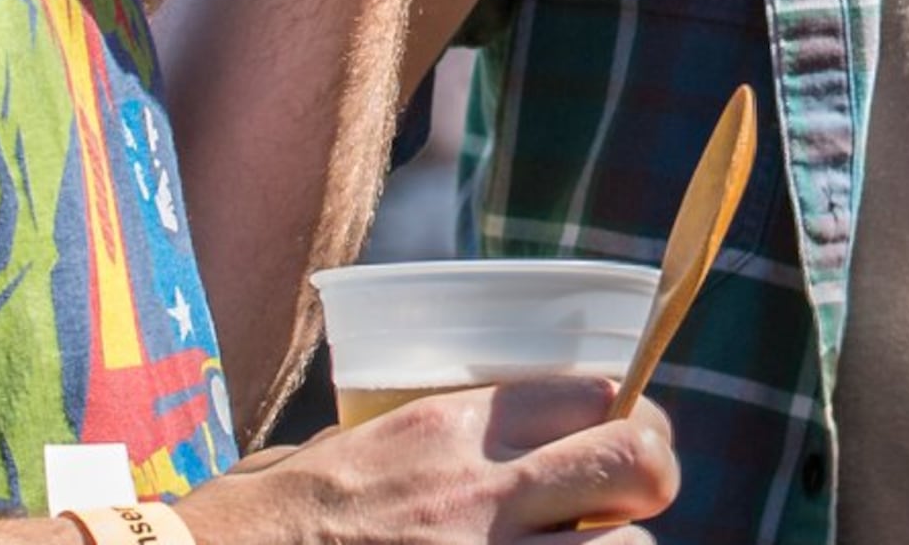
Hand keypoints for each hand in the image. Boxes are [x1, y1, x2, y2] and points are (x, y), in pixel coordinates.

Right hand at [177, 377, 677, 543]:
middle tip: (620, 503)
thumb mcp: (341, 448)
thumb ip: (412, 439)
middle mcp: (481, 490)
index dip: (625, 416)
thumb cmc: (259, 517)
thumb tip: (460, 442)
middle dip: (649, 482)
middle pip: (640, 463)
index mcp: (448, 429)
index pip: (595, 392)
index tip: (613, 439)